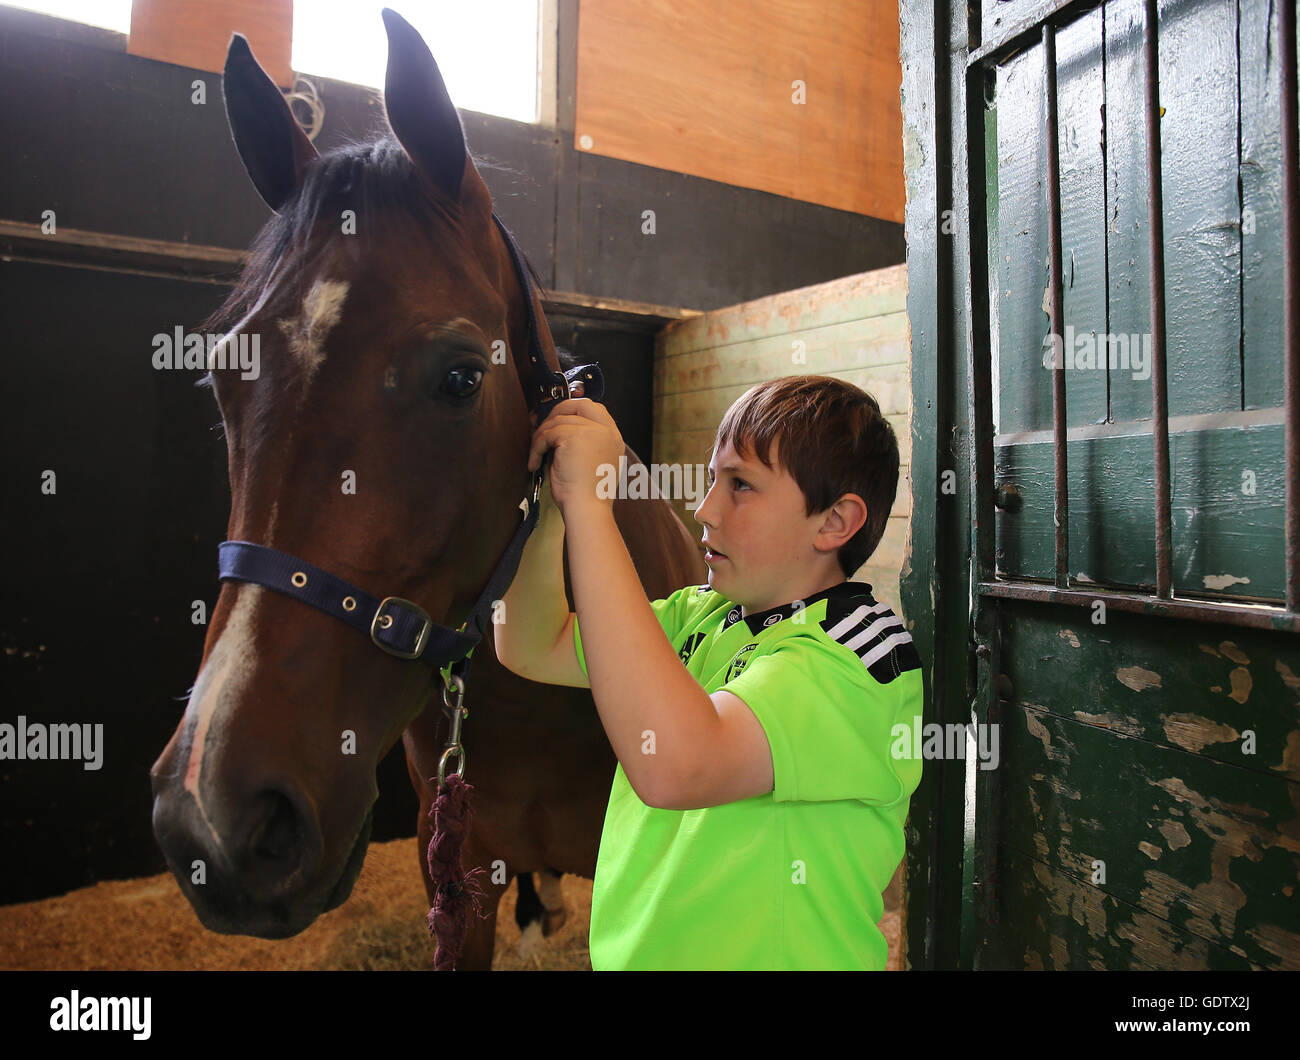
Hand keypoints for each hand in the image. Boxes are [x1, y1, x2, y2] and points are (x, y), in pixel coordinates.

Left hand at [527, 392, 623, 516]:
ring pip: (557, 421)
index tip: (557, 422)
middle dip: (556, 413)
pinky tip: (535, 464)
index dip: (573, 411)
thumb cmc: (586, 495)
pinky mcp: (575, 435)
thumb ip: (581, 443)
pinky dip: (536, 448)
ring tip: (536, 456)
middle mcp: (607, 431)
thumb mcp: (590, 463)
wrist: (587, 509)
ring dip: (541, 438)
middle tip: (542, 430)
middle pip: (578, 404)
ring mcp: (593, 431)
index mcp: (613, 438)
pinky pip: (547, 434)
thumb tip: (554, 430)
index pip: (594, 409)